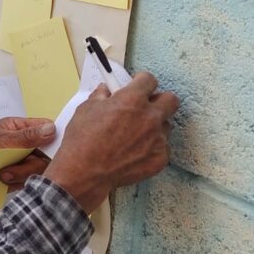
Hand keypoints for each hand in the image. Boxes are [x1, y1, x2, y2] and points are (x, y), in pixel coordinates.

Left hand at [0, 117, 57, 210]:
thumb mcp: (2, 142)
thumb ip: (28, 136)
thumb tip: (53, 128)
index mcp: (19, 128)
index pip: (46, 128)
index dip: (51, 139)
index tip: (45, 150)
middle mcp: (23, 143)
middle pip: (46, 153)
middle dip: (30, 163)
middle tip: (10, 168)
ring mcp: (21, 160)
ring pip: (39, 169)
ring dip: (21, 174)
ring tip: (2, 175)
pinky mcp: (19, 176)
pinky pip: (30, 180)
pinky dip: (18, 182)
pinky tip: (4, 182)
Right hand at [43, 72, 179, 212]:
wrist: (84, 173)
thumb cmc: (82, 140)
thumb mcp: (86, 109)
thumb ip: (101, 96)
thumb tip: (106, 91)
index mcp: (132, 100)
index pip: (149, 80)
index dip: (142, 81)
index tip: (138, 85)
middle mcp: (150, 117)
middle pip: (171, 100)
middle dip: (159, 100)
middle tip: (146, 106)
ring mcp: (157, 139)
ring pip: (166, 126)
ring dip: (155, 126)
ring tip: (136, 134)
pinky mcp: (159, 159)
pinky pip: (162, 147)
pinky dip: (151, 147)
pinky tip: (134, 151)